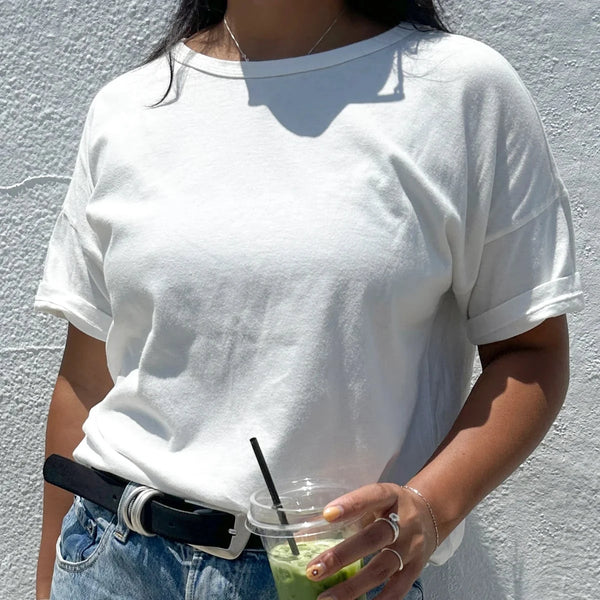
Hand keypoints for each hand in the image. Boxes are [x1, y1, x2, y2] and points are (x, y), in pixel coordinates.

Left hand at [305, 483, 436, 599]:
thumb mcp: (375, 500)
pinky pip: (397, 590)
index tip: (327, 515)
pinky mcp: (415, 569)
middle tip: (315, 569)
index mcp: (390, 496)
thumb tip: (305, 533)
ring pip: (381, 568)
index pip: (371, 496)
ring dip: (352, 586)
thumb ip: (348, 513)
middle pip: (373, 538)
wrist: (431, 515)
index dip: (351, 504)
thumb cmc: (392, 507)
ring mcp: (411, 548)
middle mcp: (404, 522)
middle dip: (342, 556)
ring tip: (326, 598)